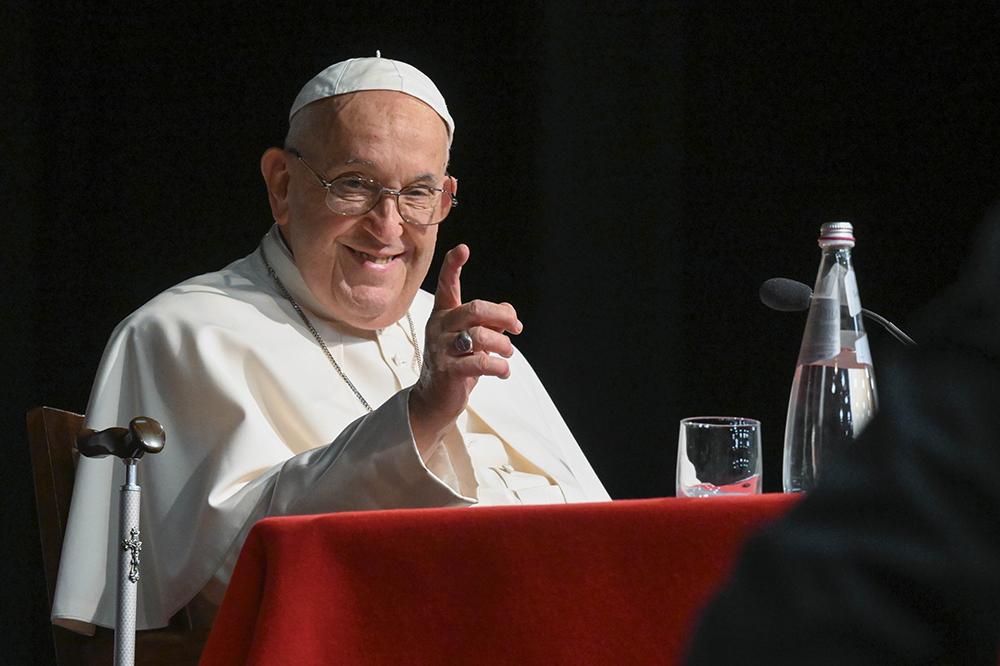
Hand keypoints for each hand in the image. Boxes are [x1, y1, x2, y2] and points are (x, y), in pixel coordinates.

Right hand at [408, 244, 522, 451]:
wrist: (434, 401)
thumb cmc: (455, 367)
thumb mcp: (473, 342)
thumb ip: (489, 324)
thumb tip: (509, 309)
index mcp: (444, 315)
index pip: (446, 285)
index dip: (453, 266)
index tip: (463, 249)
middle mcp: (439, 327)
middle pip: (475, 309)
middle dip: (502, 316)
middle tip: (517, 326)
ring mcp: (441, 349)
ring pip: (480, 335)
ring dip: (503, 345)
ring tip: (507, 354)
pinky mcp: (448, 370)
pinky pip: (481, 362)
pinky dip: (499, 366)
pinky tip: (503, 371)